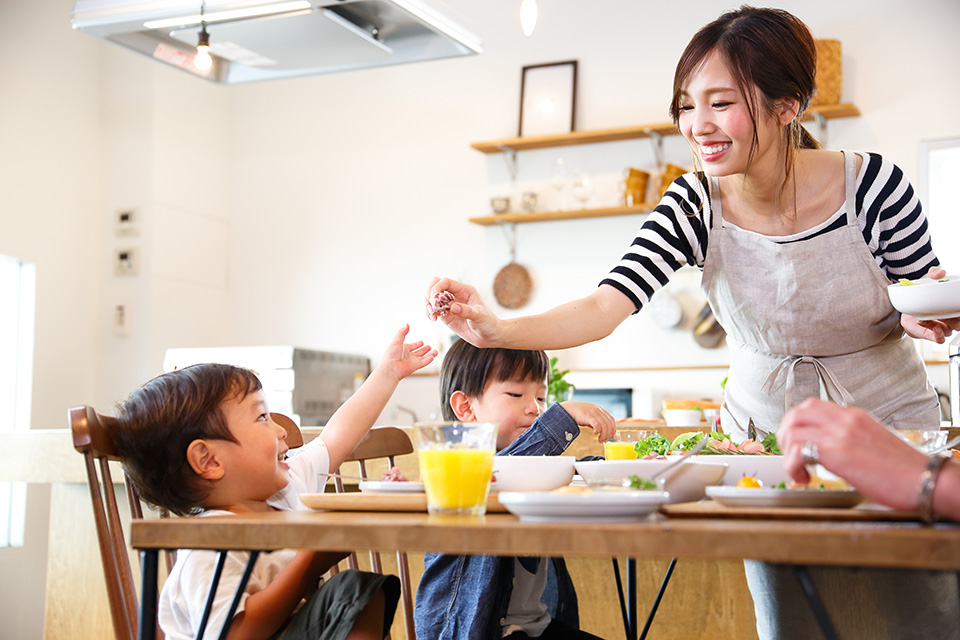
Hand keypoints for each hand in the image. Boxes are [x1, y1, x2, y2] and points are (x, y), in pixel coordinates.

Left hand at [378, 324, 437, 381]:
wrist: (390, 368)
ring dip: (429, 354)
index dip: (416, 344)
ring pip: (423, 357)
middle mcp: (408, 355)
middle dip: (424, 349)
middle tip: (429, 346)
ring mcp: (412, 361)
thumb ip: (402, 332)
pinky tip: (433, 356)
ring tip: (435, 351)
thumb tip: (407, 324)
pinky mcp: (415, 366)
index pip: (412, 346)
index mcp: (403, 349)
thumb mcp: (396, 340)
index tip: (421, 342)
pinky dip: (429, 360)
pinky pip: (424, 362)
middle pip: (418, 352)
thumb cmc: (390, 355)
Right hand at [425, 277, 501, 347]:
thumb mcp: (480, 317)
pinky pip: (433, 310)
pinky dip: (429, 313)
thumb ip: (466, 311)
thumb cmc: (488, 324)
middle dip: (430, 295)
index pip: (445, 282)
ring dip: (428, 305)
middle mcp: (456, 295)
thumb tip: (453, 307)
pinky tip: (433, 319)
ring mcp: (449, 305)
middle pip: (435, 286)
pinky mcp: (446, 315)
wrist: (490, 336)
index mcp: (465, 290)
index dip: (437, 288)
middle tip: (432, 308)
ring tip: (433, 316)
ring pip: (431, 298)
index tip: (434, 300)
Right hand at [558, 401, 616, 442]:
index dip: (613, 428)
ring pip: (604, 425)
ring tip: (600, 440)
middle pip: (609, 423)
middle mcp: (598, 410)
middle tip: (603, 440)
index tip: (612, 435)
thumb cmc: (577, 413)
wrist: (567, 409)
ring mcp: (593, 412)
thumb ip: (595, 421)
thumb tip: (600, 431)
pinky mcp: (588, 415)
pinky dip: (598, 430)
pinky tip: (595, 433)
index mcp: (599, 409)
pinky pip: (597, 424)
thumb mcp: (589, 416)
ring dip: (604, 434)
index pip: (611, 419)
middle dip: (608, 434)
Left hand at [778, 398, 926, 509]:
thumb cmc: (904, 469)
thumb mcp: (873, 442)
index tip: (798, 442)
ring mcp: (840, 434)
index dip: (798, 424)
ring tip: (797, 469)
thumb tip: (830, 450)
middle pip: (796, 413)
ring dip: (787, 452)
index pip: (813, 406)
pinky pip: (797, 451)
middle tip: (792, 455)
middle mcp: (846, 420)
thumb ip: (850, 439)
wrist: (926, 480)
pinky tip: (805, 478)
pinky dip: (792, 466)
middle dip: (785, 435)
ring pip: (791, 430)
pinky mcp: (838, 453)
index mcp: (855, 416)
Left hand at [900, 267, 959, 342]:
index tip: (958, 307)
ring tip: (938, 319)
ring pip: (950, 330)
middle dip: (958, 320)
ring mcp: (942, 327)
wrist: (906, 306)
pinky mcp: (931, 334)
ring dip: (946, 325)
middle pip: (959, 323)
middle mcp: (950, 318)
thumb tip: (941, 272)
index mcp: (952, 307)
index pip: (959, 310)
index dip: (959, 310)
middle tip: (954, 314)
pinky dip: (940, 335)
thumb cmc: (922, 295)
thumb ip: (933, 274)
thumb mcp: (927, 281)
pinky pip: (940, 339)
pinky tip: (937, 328)